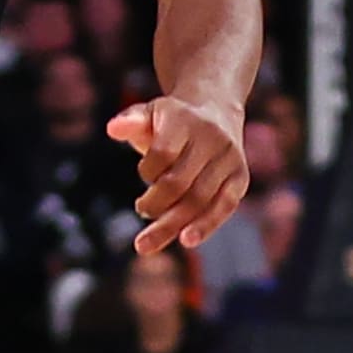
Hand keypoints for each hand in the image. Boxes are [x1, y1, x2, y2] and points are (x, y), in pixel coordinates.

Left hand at [106, 96, 248, 254]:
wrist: (215, 110)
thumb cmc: (172, 120)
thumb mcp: (150, 113)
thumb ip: (130, 121)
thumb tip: (112, 129)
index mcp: (185, 120)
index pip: (162, 153)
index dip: (147, 171)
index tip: (143, 175)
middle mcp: (211, 138)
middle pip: (179, 182)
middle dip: (155, 204)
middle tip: (141, 211)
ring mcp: (228, 158)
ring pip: (200, 200)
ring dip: (172, 224)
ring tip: (147, 242)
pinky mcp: (240, 177)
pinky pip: (224, 206)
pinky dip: (205, 226)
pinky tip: (186, 241)